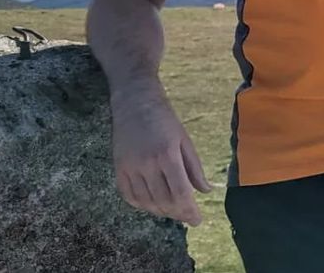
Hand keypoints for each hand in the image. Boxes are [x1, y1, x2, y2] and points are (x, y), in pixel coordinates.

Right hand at [110, 89, 212, 224]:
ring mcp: (130, 167)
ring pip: (146, 202)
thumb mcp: (185, 141)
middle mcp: (147, 164)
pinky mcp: (118, 168)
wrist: (135, 103)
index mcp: (167, 155)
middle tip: (188, 217)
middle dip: (178, 213)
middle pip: (163, 201)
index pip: (180, 193)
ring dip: (161, 211)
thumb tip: (205, 191)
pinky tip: (153, 205)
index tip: (197, 220)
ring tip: (173, 212)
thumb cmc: (165, 120)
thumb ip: (195, 168)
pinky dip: (142, 205)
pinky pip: (129, 196)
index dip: (189, 210)